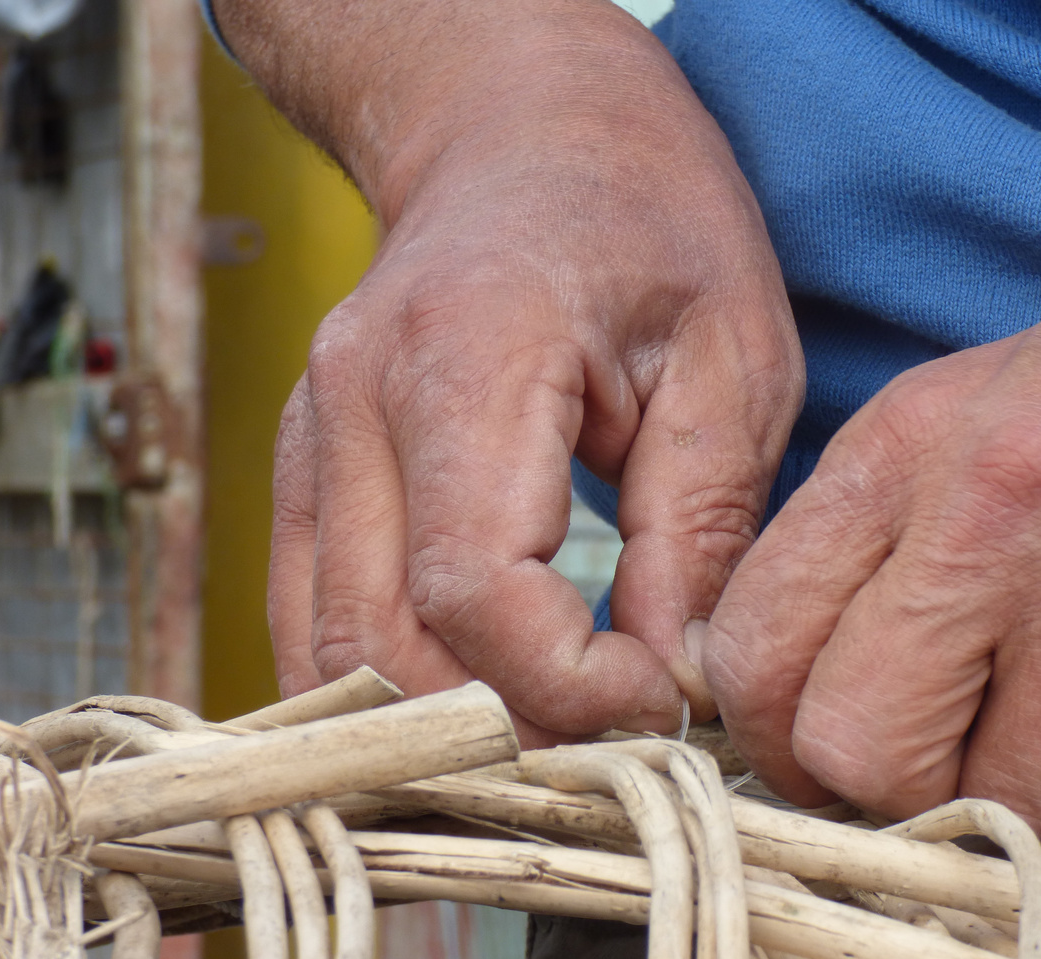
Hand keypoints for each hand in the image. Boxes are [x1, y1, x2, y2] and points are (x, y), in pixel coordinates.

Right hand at [222, 0, 802, 741]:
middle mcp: (353, 405)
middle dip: (506, 731)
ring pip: (330, 654)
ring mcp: (310, 440)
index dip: (565, 686)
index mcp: (466, 358)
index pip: (473, 587)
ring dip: (441, 730)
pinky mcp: (308, 470)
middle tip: (614, 743)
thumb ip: (695, 530)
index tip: (655, 704)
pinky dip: (389, 689)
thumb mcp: (732, 360)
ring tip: (555, 735)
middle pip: (384, 645)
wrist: (525, 132)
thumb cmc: (649, 225)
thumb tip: (669, 683)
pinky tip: (479, 704)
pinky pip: (315, 620)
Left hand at [703, 175, 1040, 837]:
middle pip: (860, 750)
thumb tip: (776, 685)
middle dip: (898, 788)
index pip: (754, 644)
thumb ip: (863, 541)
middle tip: (950, 755)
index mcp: (900, 449)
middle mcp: (991, 511)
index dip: (769, 734)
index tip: (812, 753)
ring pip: (1013, 796)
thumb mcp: (961, 414)